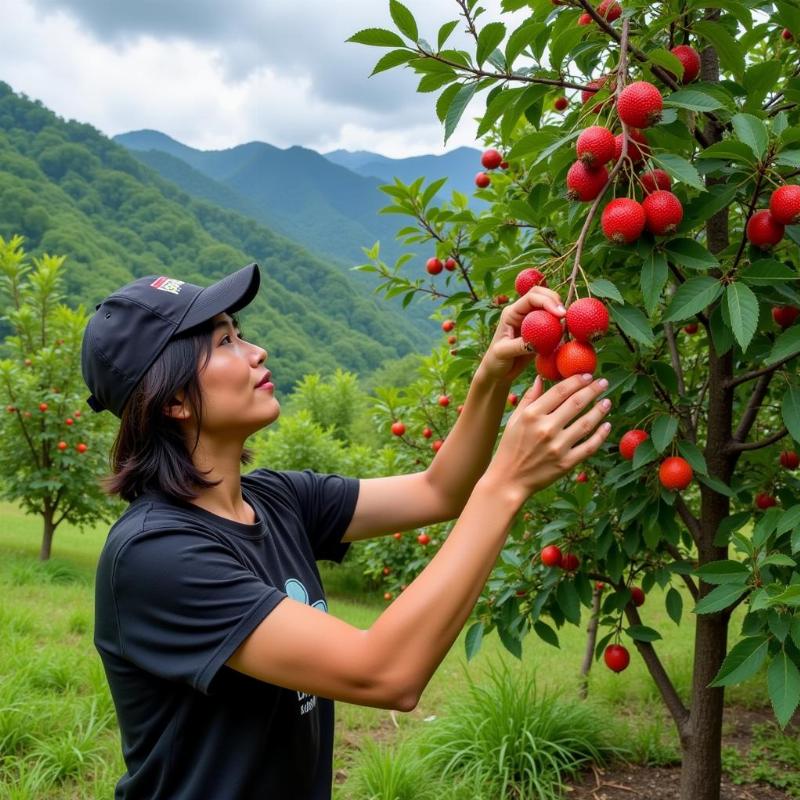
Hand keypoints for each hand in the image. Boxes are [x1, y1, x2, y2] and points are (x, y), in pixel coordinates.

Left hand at [477, 287, 566, 383]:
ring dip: (559, 312)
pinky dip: (559, 325)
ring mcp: (531, 321)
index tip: (560, 314)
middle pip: (541, 295)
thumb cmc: (495, 361)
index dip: (547, 301)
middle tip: (566, 316)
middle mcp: (522, 313)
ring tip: (566, 325)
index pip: (531, 298)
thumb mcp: (503, 352)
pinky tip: (564, 334)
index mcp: (511, 313)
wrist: (498, 372)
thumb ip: (519, 346)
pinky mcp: (538, 332)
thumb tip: (537, 342)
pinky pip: (551, 323)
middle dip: (555, 301)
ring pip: (548, 308)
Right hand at [485, 373, 611, 499]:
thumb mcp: (515, 419)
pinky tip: (607, 425)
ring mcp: (558, 447)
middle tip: (603, 383)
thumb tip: (542, 378)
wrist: (509, 479)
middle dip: (593, 390)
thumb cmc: (510, 447)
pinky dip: (601, 435)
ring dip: (600, 410)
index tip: (587, 375)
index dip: (576, 381)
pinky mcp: (566, 463)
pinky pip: (589, 446)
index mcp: (532, 415)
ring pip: (586, 423)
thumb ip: (530, 398)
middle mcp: (546, 429)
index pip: (560, 391)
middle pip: (576, 403)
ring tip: (607, 401)